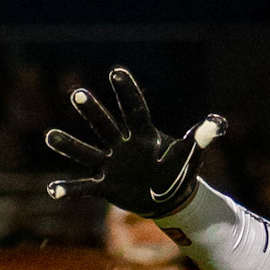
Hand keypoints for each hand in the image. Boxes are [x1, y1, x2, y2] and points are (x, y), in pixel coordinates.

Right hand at [45, 68, 224, 215]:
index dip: (127, 92)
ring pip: (86, 151)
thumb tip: (219, 123)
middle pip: (105, 125)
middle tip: (79, 94)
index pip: (134, 110)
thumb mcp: (191, 156)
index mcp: (143, 135)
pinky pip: (84, 187)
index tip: (117, 72)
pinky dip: (69, 189)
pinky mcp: (105, 185)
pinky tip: (54, 191)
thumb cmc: (178, 171)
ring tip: (50, 136)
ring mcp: (111, 163)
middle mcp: (122, 144)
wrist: (169, 197)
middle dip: (92, 111)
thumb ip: (201, 139)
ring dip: (69, 145)